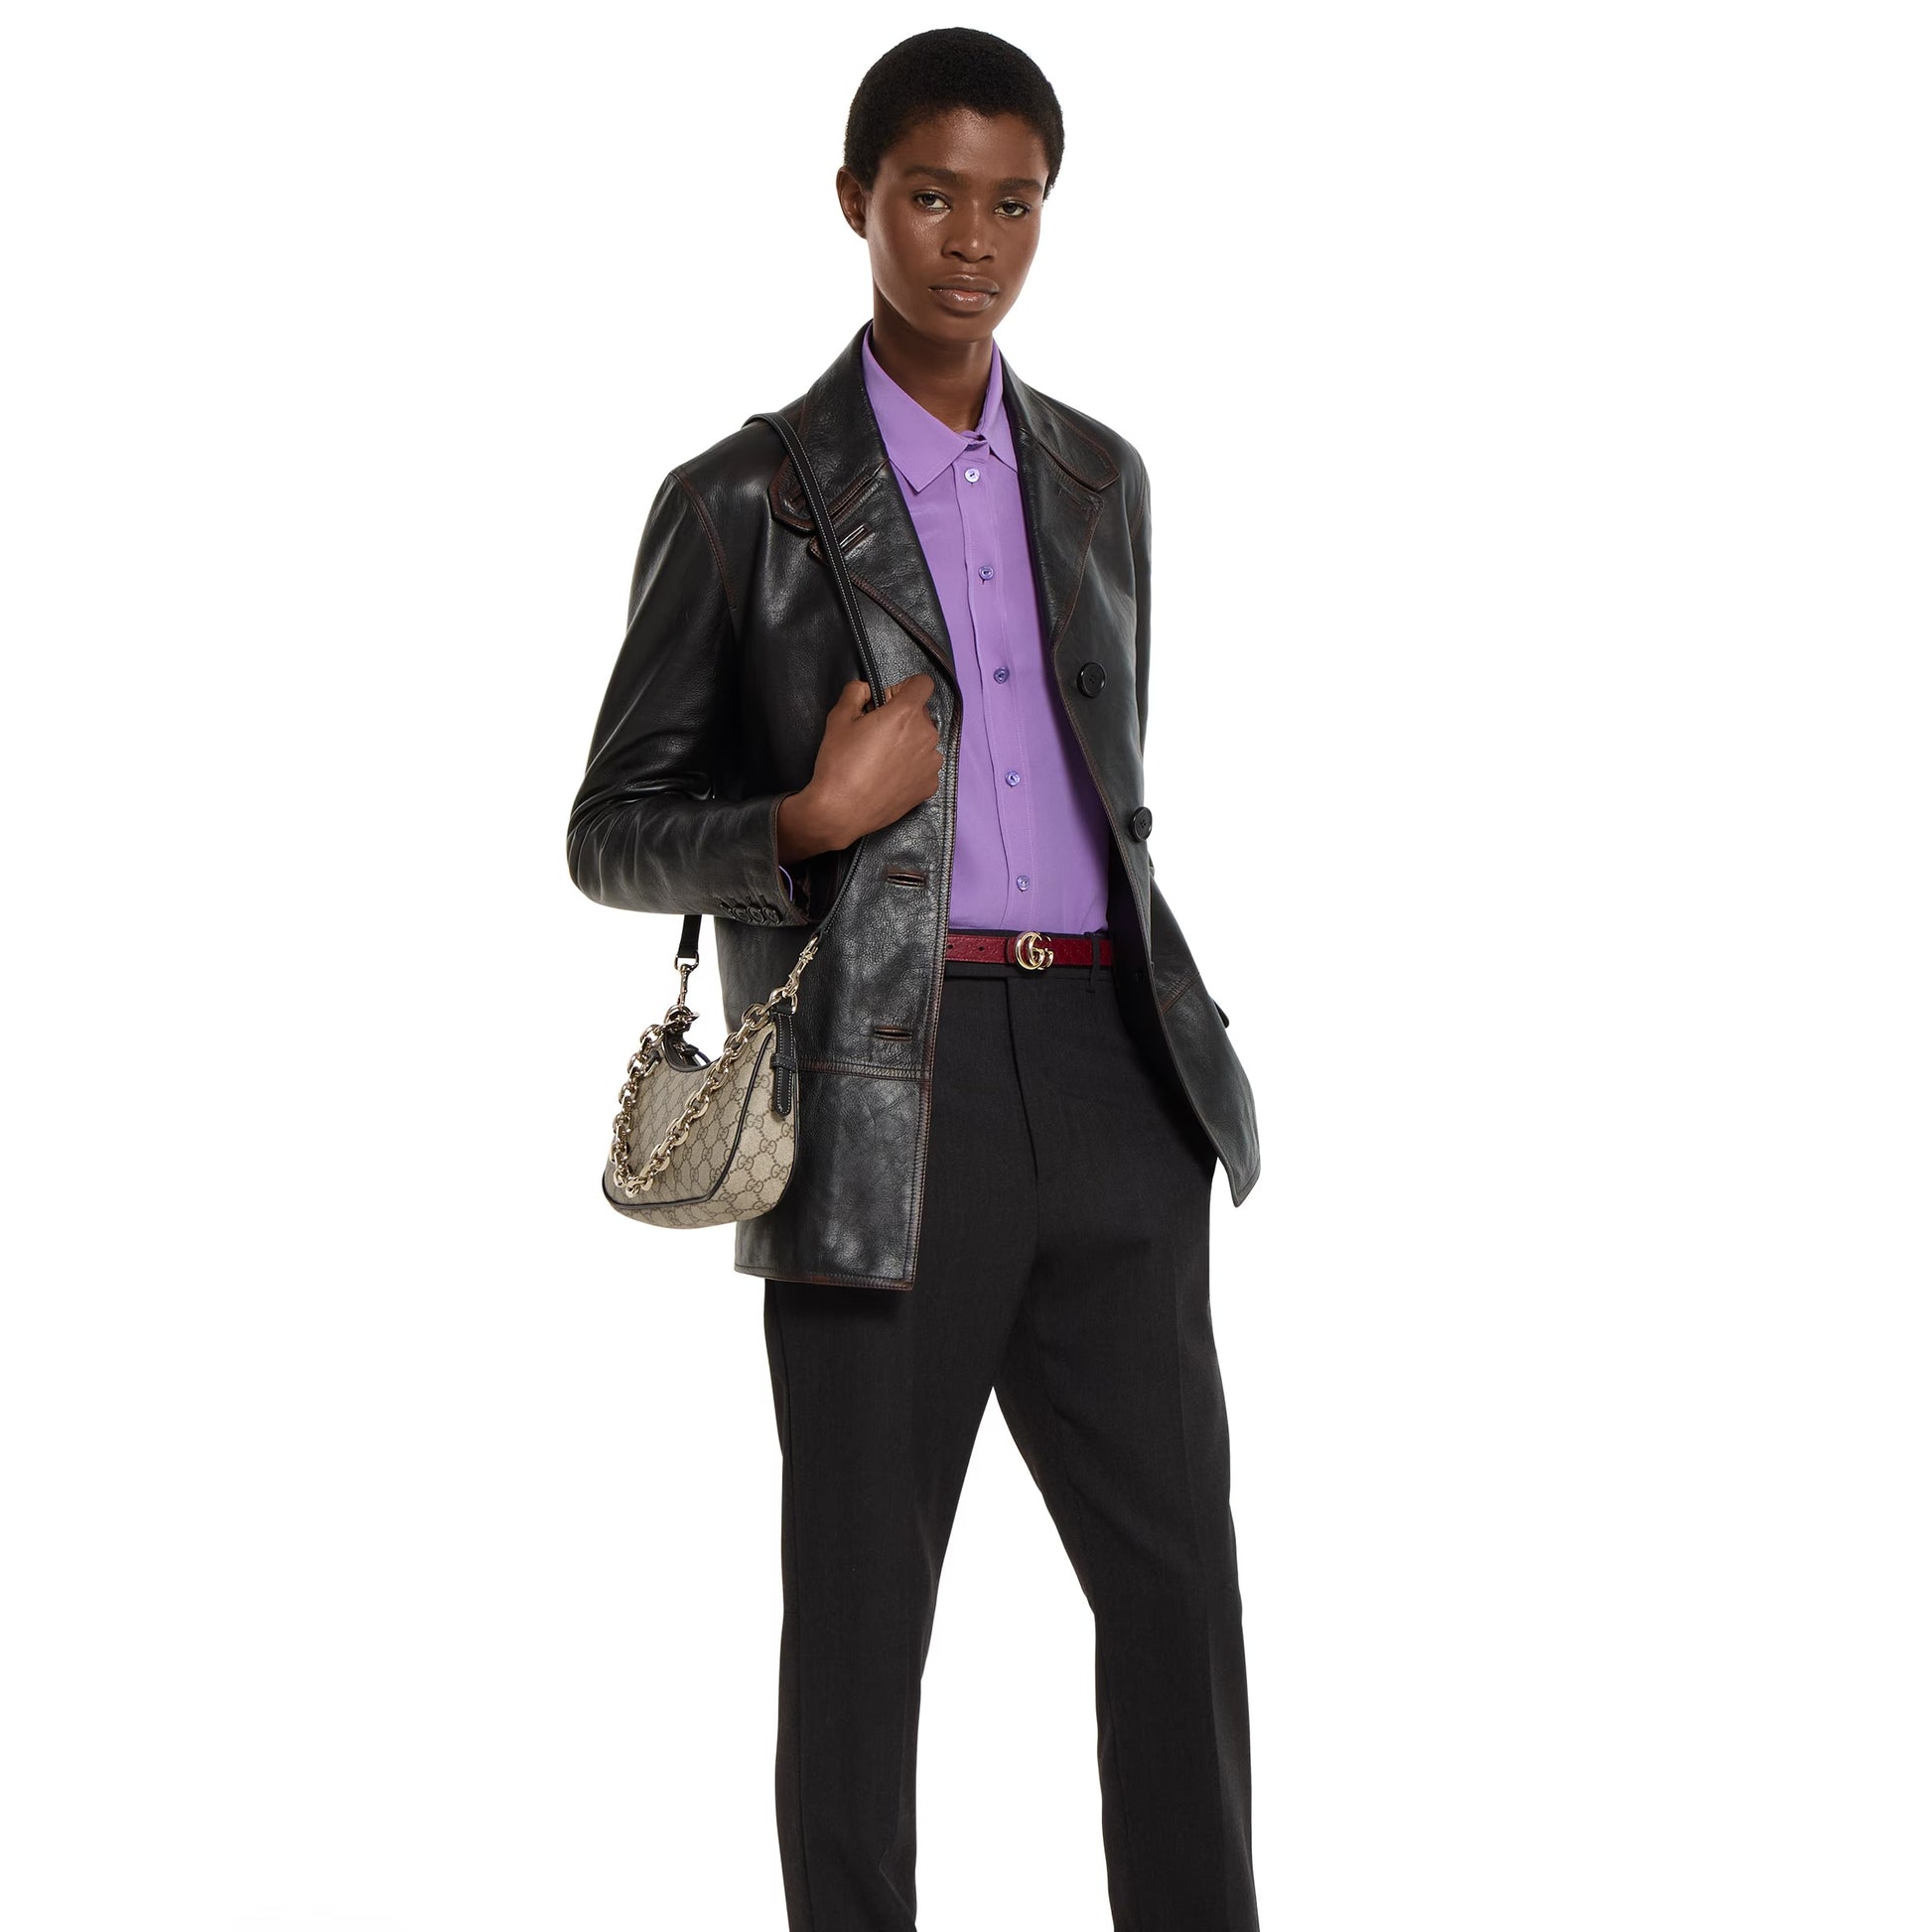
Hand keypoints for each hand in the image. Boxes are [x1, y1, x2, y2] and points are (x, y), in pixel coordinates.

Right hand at [777, 674, 942, 858]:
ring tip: (883, 759)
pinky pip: (925, 766)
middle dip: (902, 718)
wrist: (842, 810)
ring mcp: (931, 763)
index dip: (904, 688)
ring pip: (924, 741)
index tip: (888, 702)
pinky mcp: (930, 785)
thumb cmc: (839, 763)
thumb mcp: (839, 718)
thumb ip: (855, 692)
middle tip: (877, 734)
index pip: (923, 683)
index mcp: (906, 714)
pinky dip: (912, 766)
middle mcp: (926, 735)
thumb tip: (866, 689)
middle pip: (921, 714)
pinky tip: (890, 776)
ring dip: (909, 742)